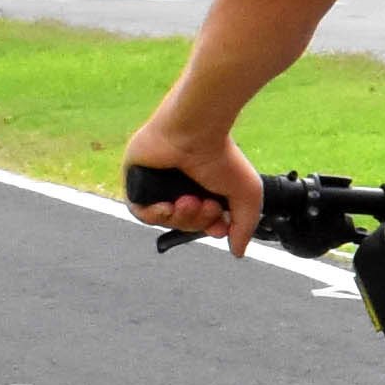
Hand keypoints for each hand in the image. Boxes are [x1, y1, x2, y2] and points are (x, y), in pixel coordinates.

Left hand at [121, 111, 260, 252]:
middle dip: (196, 221)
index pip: (203, 221)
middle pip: (184, 223)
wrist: (195, 132)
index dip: (210, 228)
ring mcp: (158, 184)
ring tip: (188, 201)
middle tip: (205, 204)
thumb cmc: (223, 157)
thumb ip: (244, 226)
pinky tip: (167, 206)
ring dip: (179, 218)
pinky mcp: (137, 180)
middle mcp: (180, 186)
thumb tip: (237, 252)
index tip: (219, 226)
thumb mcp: (247, 196)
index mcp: (204, 188)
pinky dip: (153, 215)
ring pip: (163, 219)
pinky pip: (139, 211)